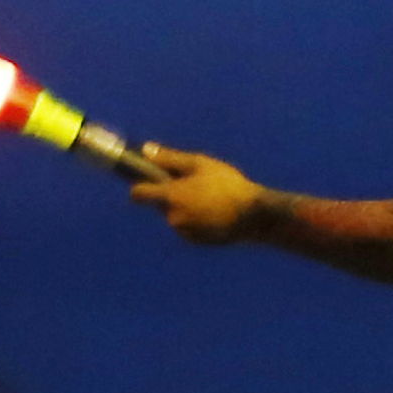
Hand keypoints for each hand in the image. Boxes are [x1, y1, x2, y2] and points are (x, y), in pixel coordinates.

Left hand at [129, 148, 273, 243]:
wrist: (253, 215)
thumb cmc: (227, 184)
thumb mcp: (199, 164)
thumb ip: (169, 158)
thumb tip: (146, 150)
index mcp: (171, 195)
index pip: (138, 193)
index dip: (138, 186)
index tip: (143, 181)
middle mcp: (173, 216)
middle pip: (161, 204)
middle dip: (173, 196)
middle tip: (196, 186)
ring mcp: (184, 231)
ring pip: (177, 216)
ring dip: (186, 209)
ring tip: (211, 199)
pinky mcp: (196, 241)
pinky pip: (189, 228)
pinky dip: (196, 221)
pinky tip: (215, 213)